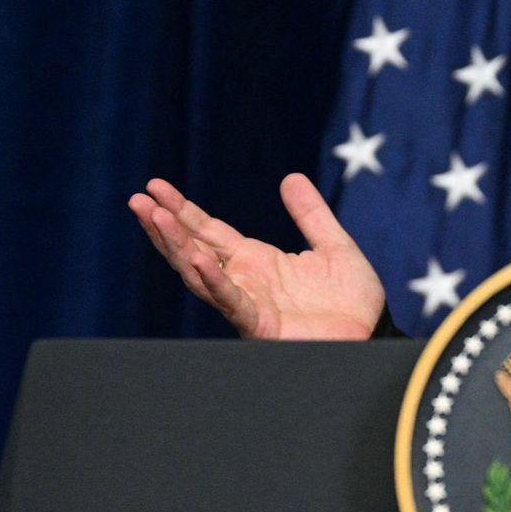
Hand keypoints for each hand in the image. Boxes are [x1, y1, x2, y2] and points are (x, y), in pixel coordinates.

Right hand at [127, 173, 385, 339]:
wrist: (372, 334)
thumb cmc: (353, 300)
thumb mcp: (333, 246)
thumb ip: (311, 214)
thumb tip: (291, 177)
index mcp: (256, 261)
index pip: (209, 231)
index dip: (183, 210)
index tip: (155, 187)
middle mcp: (244, 280)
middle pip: (194, 248)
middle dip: (165, 225)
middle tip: (138, 200)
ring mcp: (248, 302)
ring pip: (200, 273)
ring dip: (177, 246)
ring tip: (155, 218)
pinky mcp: (260, 324)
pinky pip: (231, 301)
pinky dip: (214, 280)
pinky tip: (198, 259)